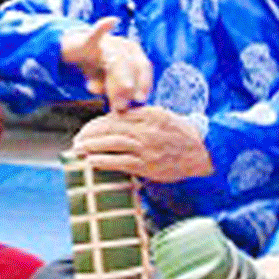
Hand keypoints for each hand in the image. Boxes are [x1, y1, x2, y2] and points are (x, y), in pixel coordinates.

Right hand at [61, 18, 153, 111]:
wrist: (75, 51)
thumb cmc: (98, 69)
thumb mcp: (108, 84)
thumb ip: (116, 94)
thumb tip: (121, 109)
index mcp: (134, 55)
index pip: (144, 67)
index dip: (144, 83)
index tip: (141, 99)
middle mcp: (124, 45)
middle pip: (131, 64)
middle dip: (127, 86)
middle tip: (121, 104)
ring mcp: (108, 41)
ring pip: (115, 58)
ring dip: (112, 76)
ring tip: (103, 92)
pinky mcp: (89, 39)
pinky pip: (96, 32)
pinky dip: (104, 27)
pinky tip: (112, 21)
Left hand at [71, 105, 214, 182]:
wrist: (202, 151)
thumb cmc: (180, 134)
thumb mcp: (161, 116)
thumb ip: (139, 116)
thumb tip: (115, 117)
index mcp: (148, 114)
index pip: (116, 116)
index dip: (97, 123)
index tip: (86, 129)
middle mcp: (146, 129)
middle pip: (110, 129)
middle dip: (90, 134)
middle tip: (77, 140)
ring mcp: (146, 147)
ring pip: (113, 144)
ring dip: (92, 147)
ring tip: (78, 149)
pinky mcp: (148, 165)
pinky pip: (121, 162)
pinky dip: (104, 161)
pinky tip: (92, 161)